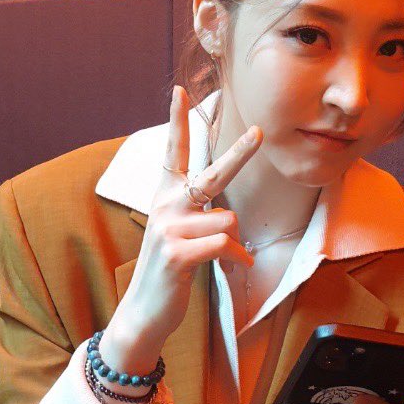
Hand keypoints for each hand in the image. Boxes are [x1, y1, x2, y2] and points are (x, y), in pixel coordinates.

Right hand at [121, 85, 262, 344]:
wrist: (144, 312)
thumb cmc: (170, 272)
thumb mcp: (179, 236)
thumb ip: (201, 217)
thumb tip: (232, 219)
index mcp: (165, 197)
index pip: (173, 152)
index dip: (177, 121)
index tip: (180, 91)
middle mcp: (166, 206)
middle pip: (211, 174)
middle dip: (239, 152)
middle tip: (260, 131)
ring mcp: (169, 229)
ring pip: (228, 221)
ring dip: (234, 243)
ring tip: (219, 258)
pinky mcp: (176, 253)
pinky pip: (224, 245)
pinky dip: (236, 259)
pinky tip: (233, 268)